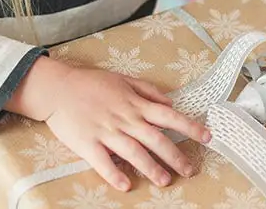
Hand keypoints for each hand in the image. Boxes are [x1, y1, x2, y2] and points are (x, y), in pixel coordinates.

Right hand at [6, 56, 211, 191]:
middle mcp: (125, 119)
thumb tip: (170, 102)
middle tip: (190, 170)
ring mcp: (106, 132)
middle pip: (156, 139)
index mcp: (135, 104)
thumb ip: (148, 91)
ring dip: (151, 168)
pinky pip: (103, 162)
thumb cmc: (91, 83)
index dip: (190, 127)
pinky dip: (115, 174)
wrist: (58, 88)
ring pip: (134, 153)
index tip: (207, 137)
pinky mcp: (87, 144)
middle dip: (175, 155)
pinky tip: (126, 185)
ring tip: (165, 181)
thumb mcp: (124, 80)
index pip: (169, 116)